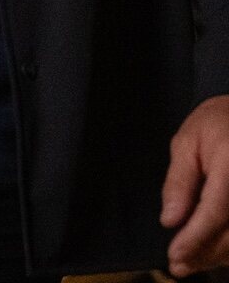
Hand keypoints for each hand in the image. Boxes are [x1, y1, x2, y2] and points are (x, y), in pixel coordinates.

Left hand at [164, 93, 228, 275]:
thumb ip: (180, 182)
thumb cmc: (217, 123)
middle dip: (206, 254)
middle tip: (178, 266)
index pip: (216, 211)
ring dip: (220, 255)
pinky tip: (214, 251)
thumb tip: (170, 220)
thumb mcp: (188, 142)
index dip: (195, 239)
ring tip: (192, 262)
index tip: (175, 256)